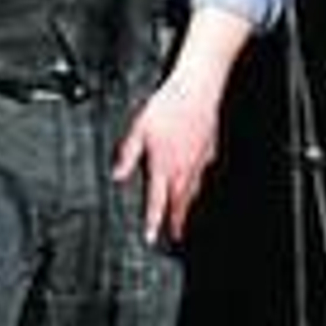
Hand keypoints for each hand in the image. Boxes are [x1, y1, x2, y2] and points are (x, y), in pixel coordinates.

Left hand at [112, 78, 220, 244]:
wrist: (198, 88)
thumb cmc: (169, 105)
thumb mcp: (139, 128)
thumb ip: (128, 154)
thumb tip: (117, 174)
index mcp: (164, 165)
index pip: (157, 201)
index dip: (153, 222)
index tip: (152, 237)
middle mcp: (183, 166)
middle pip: (180, 202)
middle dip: (177, 221)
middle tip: (176, 236)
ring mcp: (199, 159)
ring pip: (194, 189)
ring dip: (189, 205)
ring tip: (185, 215)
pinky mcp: (209, 148)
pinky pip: (203, 171)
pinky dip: (199, 180)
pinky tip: (197, 178)